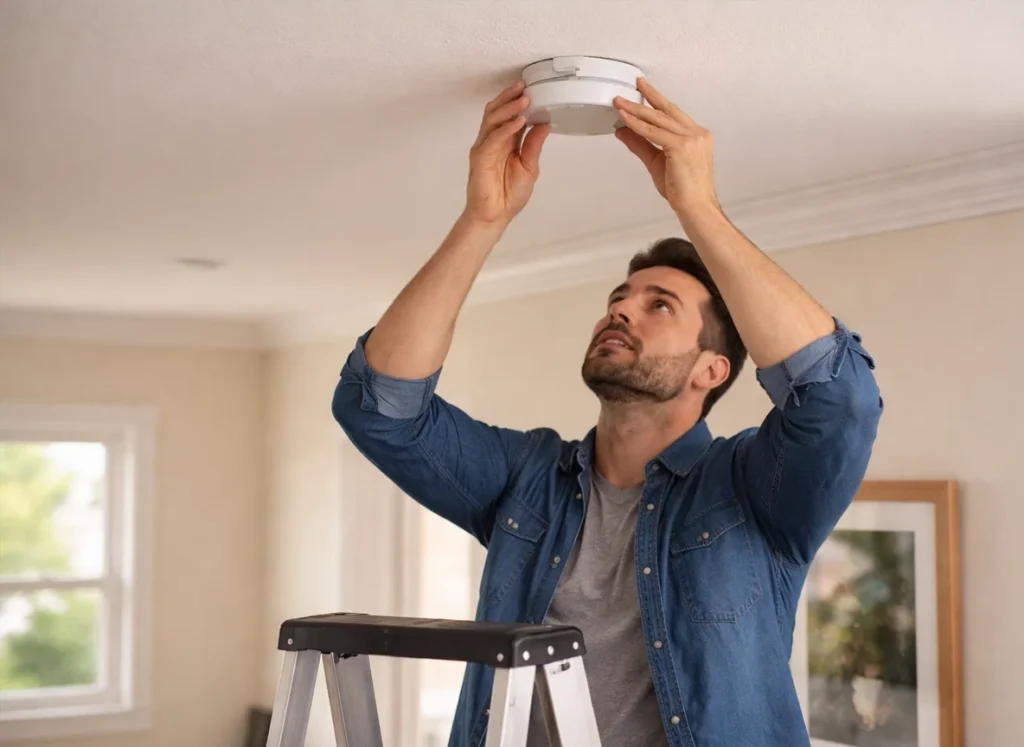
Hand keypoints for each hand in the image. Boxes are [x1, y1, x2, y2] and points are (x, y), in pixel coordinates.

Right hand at [463, 81, 550, 226]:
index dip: (518, 101)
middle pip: (497, 111)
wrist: (495, 216)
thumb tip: (544, 123)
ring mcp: (484, 148)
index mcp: (505, 142)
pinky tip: (518, 121)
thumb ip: (534, 144)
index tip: (532, 88)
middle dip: (510, 97)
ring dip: (509, 108)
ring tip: (524, 99)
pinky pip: (493, 138)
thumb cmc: (508, 195)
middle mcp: (493, 141)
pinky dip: (506, 128)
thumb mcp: (530, 166)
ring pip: (493, 119)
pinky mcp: (480, 157)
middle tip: (524, 86)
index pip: (510, 115)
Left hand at [614, 78, 720, 220]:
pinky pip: (654, 133)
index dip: (657, 101)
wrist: (696, 207)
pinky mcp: (682, 147)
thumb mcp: (656, 162)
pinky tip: (625, 119)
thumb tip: (623, 131)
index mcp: (697, 135)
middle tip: (633, 85)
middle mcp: (697, 133)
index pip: (673, 113)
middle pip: (667, 111)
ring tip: (620, 102)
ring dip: (637, 109)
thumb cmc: (684, 190)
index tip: (645, 90)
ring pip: (658, 119)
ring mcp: (691, 138)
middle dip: (648, 96)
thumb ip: (640, 144)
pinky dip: (637, 125)